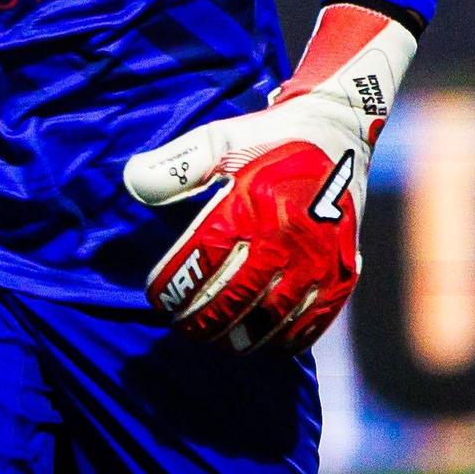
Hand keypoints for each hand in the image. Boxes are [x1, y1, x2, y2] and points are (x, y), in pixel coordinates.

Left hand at [122, 4, 415, 353]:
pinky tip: (266, 343)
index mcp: (251, 206)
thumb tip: (131, 182)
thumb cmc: (269, 138)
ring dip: (241, 337)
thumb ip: (176, 166)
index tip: (156, 299)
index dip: (175, 287)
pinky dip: (287, 339)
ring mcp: (318, 261)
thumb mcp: (219, 140)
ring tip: (218, 340)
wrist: (339, 130)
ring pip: (273, 320)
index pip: (202, 262)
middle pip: (235, 299)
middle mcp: (286, 239)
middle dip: (202, 320)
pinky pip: (314, 321)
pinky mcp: (343, 271)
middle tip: (183, 326)